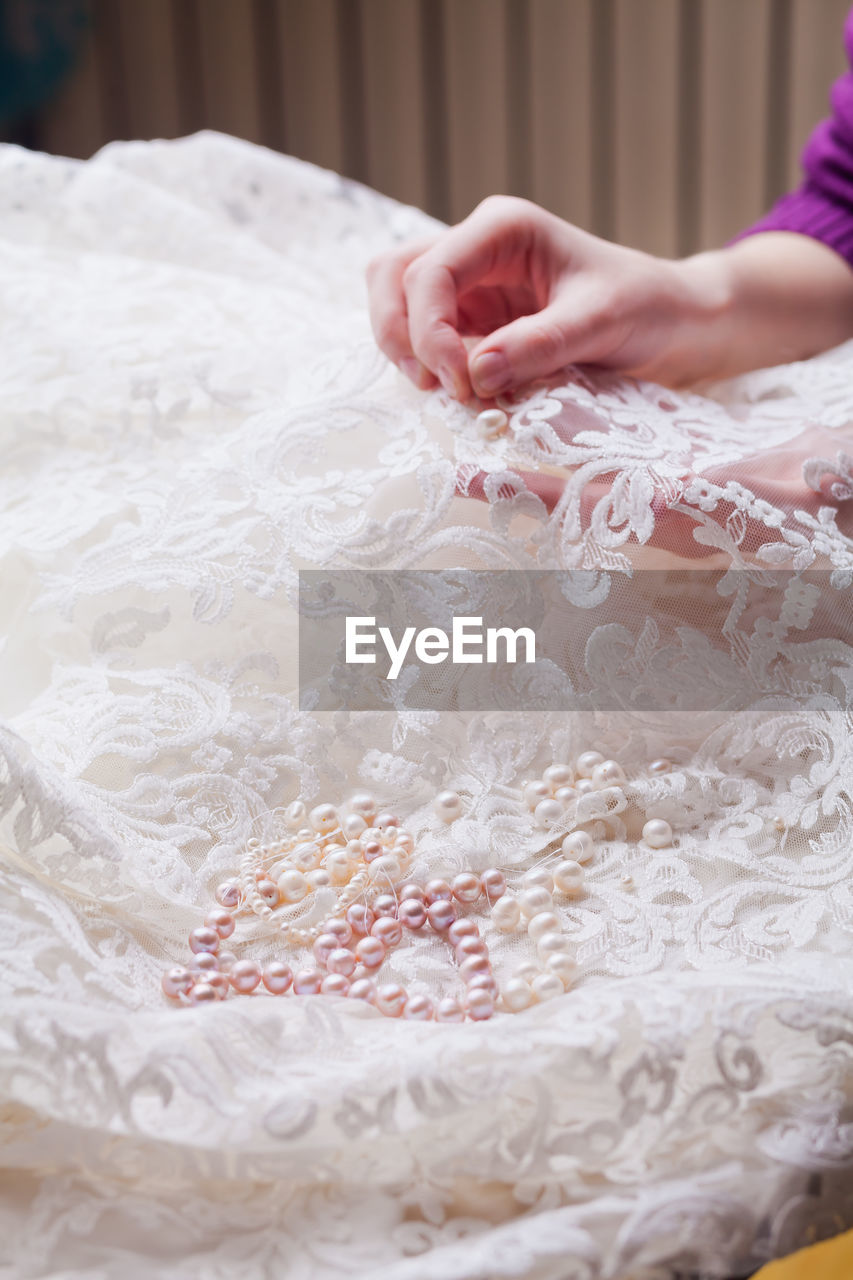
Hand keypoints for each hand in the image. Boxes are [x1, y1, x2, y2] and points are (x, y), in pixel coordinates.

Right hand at [366, 196, 852, 399]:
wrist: (677, 322)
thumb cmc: (649, 308)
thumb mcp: (601, 324)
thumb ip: (538, 346)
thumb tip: (474, 375)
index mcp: (505, 228)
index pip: (431, 271)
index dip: (429, 332)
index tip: (461, 385)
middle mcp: (479, 248)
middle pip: (394, 278)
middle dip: (402, 336)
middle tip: (440, 389)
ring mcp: (472, 284)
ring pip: (397, 301)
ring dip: (404, 348)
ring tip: (444, 391)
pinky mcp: (476, 319)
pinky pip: (425, 336)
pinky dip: (427, 363)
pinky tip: (459, 391)